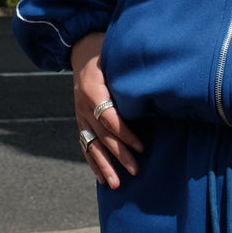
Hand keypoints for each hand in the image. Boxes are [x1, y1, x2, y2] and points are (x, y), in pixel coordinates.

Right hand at [72, 31, 144, 187]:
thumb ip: (129, 72)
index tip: (141, 147)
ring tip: (115, 184)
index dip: (125, 134)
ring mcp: (80, 115)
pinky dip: (93, 162)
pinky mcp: (80, 120)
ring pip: (92, 145)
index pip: (109, 118)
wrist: (81, 48)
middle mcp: (83, 106)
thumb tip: (152, 84)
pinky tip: (101, 178)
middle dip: (119, 155)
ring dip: (104, 165)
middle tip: (135, 171)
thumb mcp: (115, 55)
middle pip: (102, 135)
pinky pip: (85, 145)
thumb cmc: (104, 50)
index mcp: (93, 89)